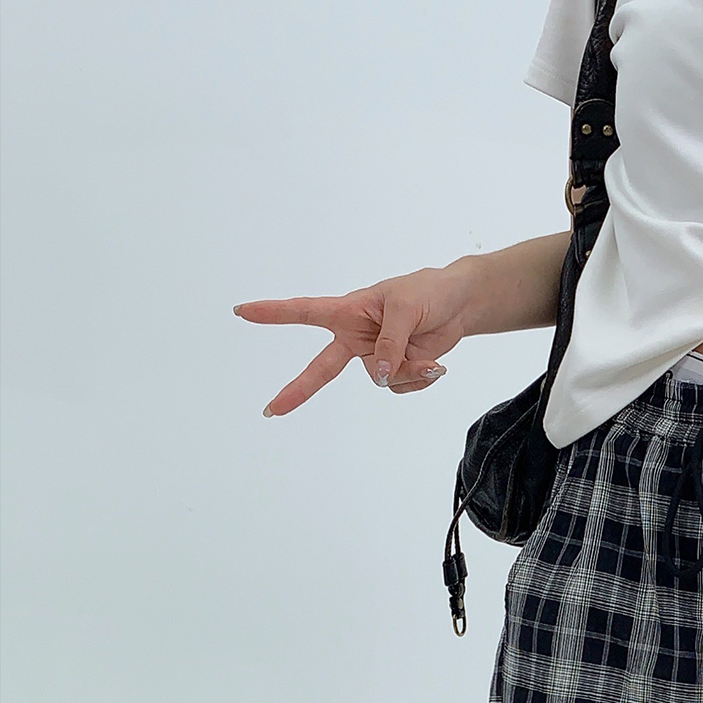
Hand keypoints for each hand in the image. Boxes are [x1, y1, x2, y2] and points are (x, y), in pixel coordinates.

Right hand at [233, 266, 472, 416]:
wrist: (460, 304)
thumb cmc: (429, 291)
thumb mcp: (406, 307)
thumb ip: (389, 341)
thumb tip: (379, 375)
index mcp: (349, 311)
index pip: (305, 312)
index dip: (273, 313)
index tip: (242, 311)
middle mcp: (356, 337)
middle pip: (320, 368)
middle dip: (297, 389)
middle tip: (271, 410)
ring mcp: (376, 356)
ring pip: (381, 380)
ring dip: (408, 371)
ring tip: (426, 352)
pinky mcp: (396, 369)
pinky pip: (400, 387)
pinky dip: (420, 379)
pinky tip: (433, 364)